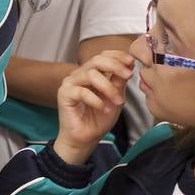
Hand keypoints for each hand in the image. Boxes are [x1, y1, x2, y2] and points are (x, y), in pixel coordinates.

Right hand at [53, 51, 133, 165]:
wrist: (85, 139)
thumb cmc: (99, 119)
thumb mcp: (116, 98)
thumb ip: (120, 82)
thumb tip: (129, 65)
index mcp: (91, 73)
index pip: (102, 56)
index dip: (117, 56)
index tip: (131, 62)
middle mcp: (79, 75)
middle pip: (96, 60)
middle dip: (115, 66)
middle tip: (128, 76)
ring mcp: (70, 83)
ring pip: (91, 75)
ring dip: (108, 88)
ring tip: (118, 102)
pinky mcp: (64, 94)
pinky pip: (82, 91)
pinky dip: (96, 100)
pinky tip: (103, 108)